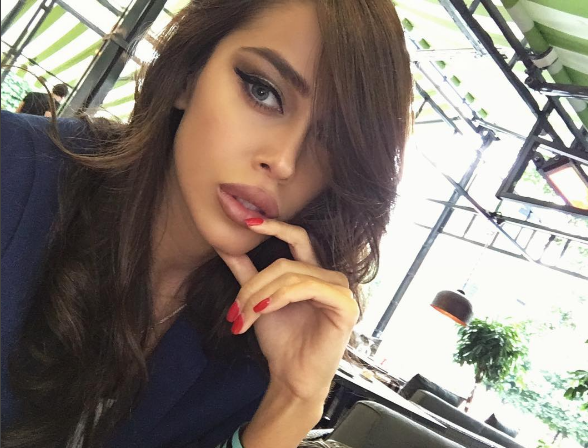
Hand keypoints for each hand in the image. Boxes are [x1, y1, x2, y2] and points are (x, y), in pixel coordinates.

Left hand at [216, 218, 358, 401]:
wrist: (293, 377)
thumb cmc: (281, 341)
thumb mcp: (259, 301)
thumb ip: (247, 273)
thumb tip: (226, 244)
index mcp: (313, 271)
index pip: (296, 237)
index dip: (273, 226)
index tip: (246, 218)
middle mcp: (330, 275)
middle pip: (284, 261)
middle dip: (253, 285)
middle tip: (234, 310)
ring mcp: (341, 289)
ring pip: (291, 275)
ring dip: (260, 296)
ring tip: (243, 318)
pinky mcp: (345, 304)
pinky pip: (306, 288)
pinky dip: (280, 297)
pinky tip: (264, 311)